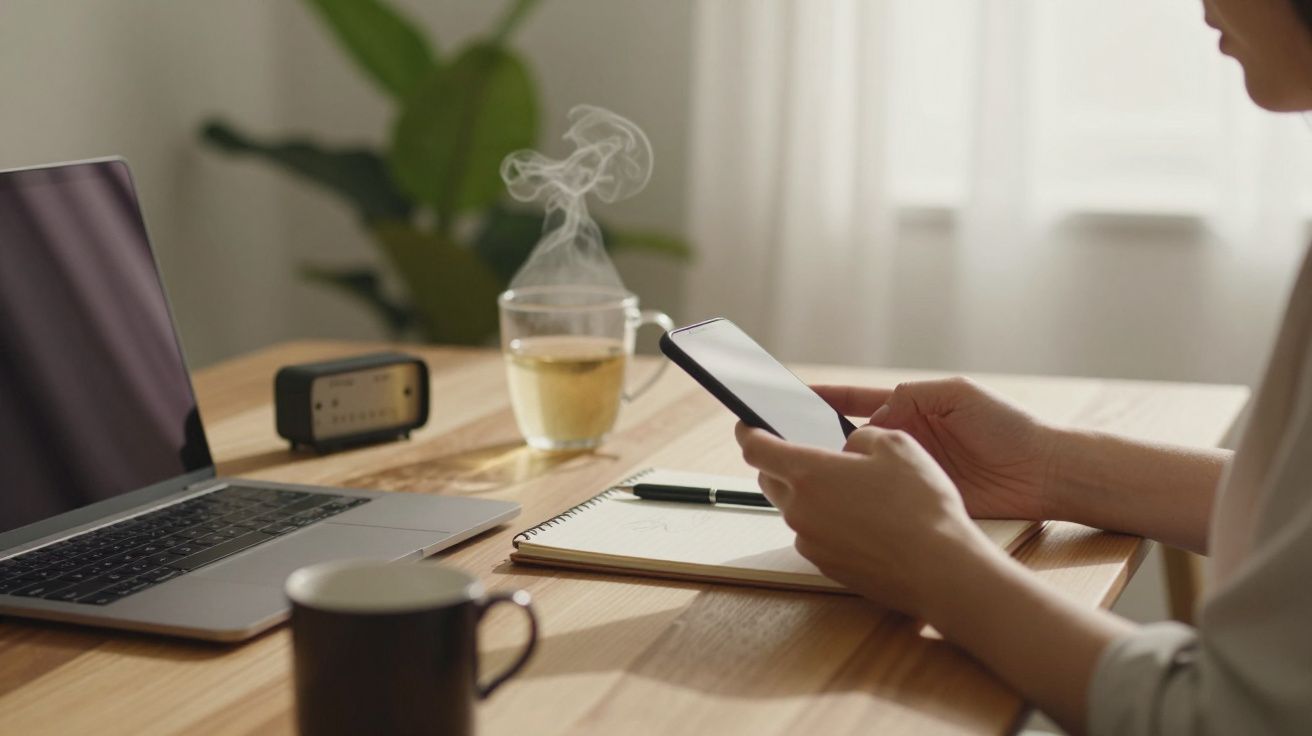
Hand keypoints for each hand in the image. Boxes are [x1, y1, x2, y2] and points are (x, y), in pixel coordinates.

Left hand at [735, 422, 1000, 615]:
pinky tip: (861, 519)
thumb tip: (848, 446)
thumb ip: (859, 436)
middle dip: (780, 463)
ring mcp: (810, 540)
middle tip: (808, 454)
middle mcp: (799, 509)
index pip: (756, 447)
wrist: (940, 569)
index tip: (746, 424)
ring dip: (807, 494)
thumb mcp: (896, 445)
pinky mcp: (825, 564)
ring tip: (850, 488)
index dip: (748, 430)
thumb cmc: (921, 506)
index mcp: (808, 473)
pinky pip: (813, 533)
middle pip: (769, 479)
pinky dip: (825, 520)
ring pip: (792, 508)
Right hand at [814, 378, 1057, 520]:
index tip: (793, 397)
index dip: (827, 399)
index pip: (858, 402)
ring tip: (807, 468)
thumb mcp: (958, 394)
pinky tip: (843, 498)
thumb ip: (913, 396)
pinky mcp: (921, 498)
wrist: (1043, 473)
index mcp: (912, 409)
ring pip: (864, 469)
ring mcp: (912, 471)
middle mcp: (907, 439)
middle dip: (821, 438)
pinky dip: (863, 498)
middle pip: (852, 438)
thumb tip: (874, 416)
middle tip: (789, 440)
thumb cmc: (1008, 427)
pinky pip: (885, 496)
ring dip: (839, 469)